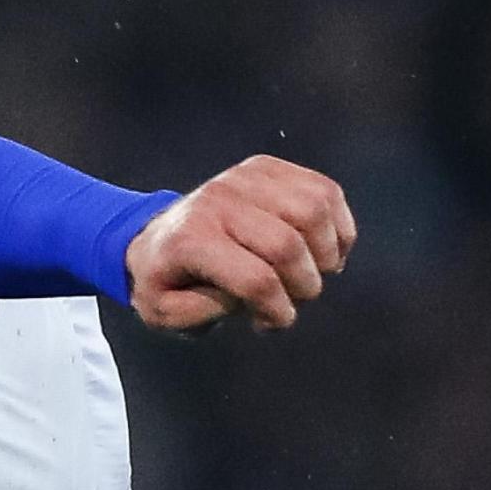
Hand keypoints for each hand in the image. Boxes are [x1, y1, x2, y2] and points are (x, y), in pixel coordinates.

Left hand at [125, 155, 354, 332]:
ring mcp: (243, 178)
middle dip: (305, 284)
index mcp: (189, 241)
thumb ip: (208, 312)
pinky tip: (323, 248)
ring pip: (314, 211)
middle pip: (288, 245)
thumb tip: (257, 297)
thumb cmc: (165, 281)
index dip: (278, 310)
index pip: (255, 279)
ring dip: (326, 253)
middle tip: (294, 297)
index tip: (272, 322)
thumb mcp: (166, 313)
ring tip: (312, 272)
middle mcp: (217, 201)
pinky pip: (323, 190)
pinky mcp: (265, 167)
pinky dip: (337, 224)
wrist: (153, 236)